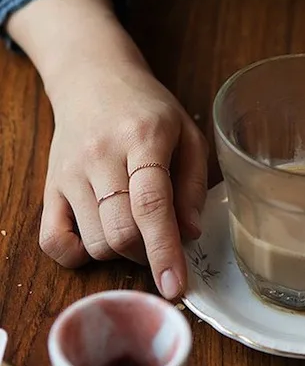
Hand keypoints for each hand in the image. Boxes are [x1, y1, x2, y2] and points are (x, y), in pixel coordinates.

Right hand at [39, 59, 207, 299]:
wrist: (94, 78)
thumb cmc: (148, 108)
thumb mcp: (187, 132)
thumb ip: (194, 183)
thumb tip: (188, 234)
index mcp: (144, 137)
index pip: (151, 203)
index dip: (164, 250)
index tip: (176, 287)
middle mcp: (102, 155)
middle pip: (121, 232)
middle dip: (147, 252)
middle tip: (160, 237)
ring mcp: (70, 171)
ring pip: (95, 242)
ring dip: (121, 252)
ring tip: (135, 226)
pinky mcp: (50, 185)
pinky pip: (53, 242)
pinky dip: (77, 255)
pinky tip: (98, 237)